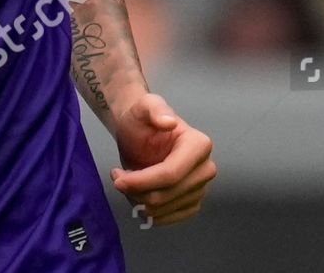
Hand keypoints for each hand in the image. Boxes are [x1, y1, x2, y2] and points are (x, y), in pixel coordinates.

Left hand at [111, 93, 216, 225]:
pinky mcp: (192, 202)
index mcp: (199, 145)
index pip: (171, 173)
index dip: (142, 181)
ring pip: (166, 208)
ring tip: (126, 181)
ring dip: (139, 200)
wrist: (139, 133)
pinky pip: (172, 218)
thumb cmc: (142, 119)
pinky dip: (149, 212)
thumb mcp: (144, 105)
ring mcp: (201, 188)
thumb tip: (168, 122)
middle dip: (137, 190)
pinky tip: (137, 197)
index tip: (117, 177)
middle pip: (168, 194)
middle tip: (117, 178)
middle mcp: (205, 168)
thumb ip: (154, 109)